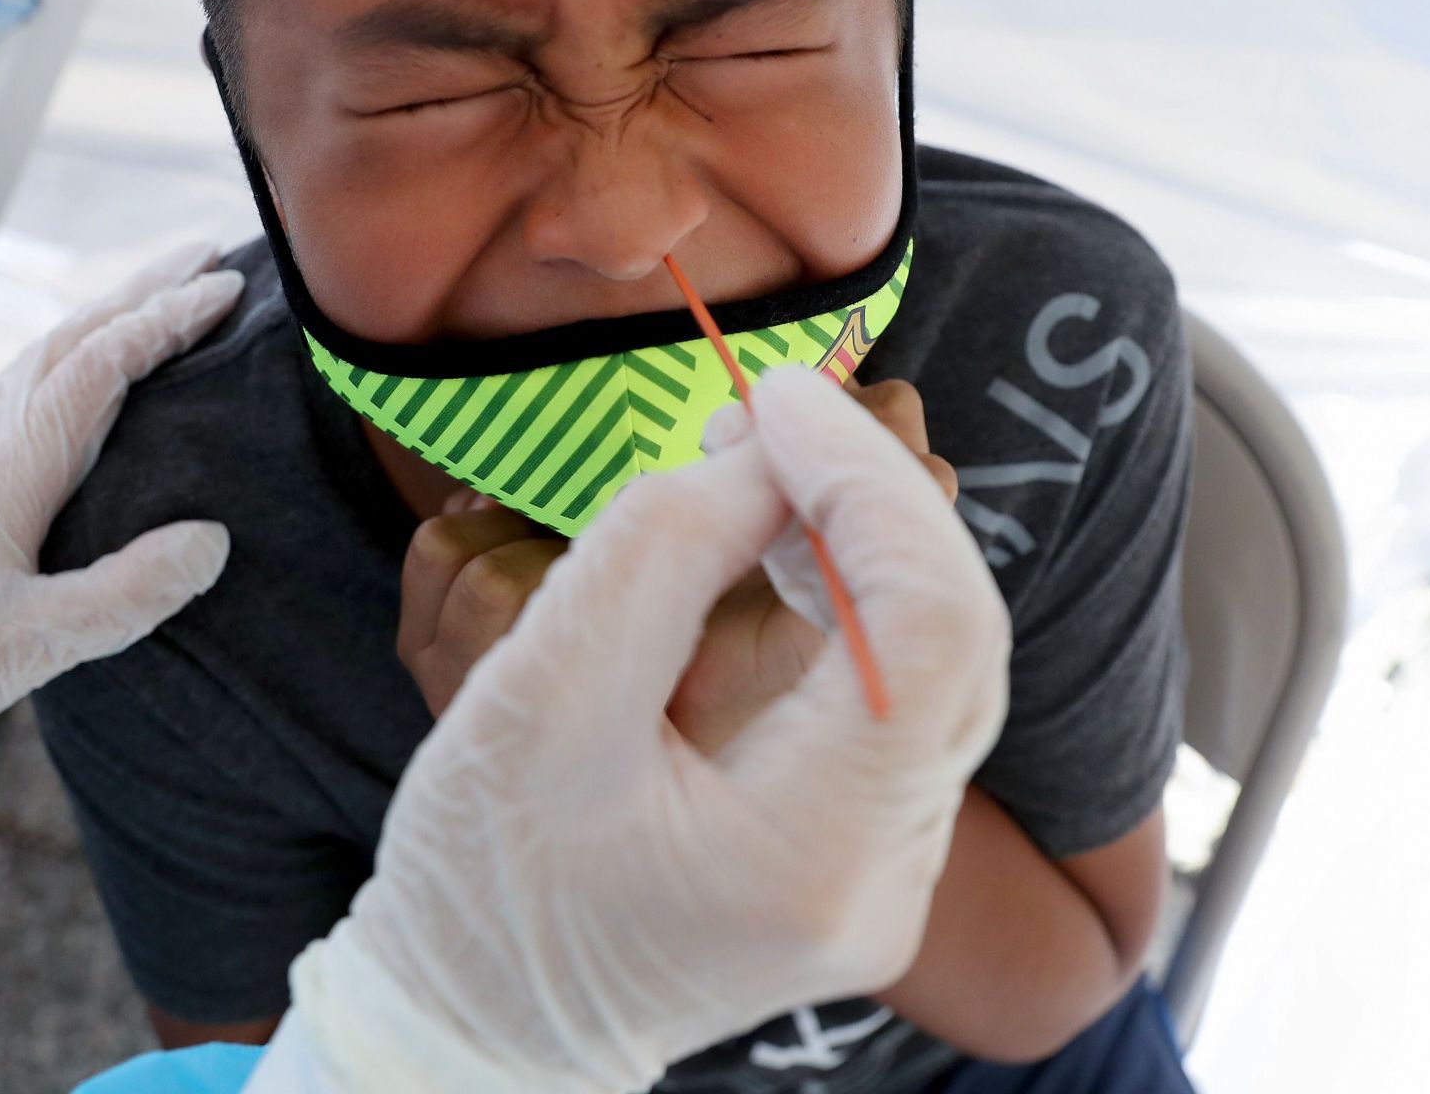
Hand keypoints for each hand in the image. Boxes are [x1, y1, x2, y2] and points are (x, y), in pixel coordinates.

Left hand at [0, 243, 246, 804]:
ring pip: (48, 354)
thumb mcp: (30, 646)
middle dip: (146, 293)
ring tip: (168, 297)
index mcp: (13, 466)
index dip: (167, 323)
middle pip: (74, 338)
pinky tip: (97, 373)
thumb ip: (126, 594)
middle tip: (214, 258)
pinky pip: (31, 385)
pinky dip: (80, 354)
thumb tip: (211, 539)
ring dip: (112, 315)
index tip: (228, 290)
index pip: (102, 365)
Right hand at [280, 366, 1012, 1093]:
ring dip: (867, 545)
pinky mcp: (861, 862)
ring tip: (762, 470)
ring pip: (941, 666)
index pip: (931, 624)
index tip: (778, 400)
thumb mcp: (541, 694)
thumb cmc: (480, 881)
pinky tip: (785, 551)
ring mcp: (888, 879)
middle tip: (763, 420)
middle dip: (873, 501)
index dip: (868, 485)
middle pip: (958, 640)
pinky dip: (856, 607)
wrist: (471, 1031)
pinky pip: (901, 703)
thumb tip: (773, 452)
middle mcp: (888, 879)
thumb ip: (664, 549)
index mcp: (817, 854)